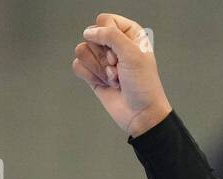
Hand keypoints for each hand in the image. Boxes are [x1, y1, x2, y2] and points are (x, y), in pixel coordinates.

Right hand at [72, 13, 171, 136]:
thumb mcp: (132, 54)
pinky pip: (78, 65)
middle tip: (119, 68)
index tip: (120, 52)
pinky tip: (106, 84)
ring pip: (82, 50)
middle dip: (104, 55)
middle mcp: (115, 45)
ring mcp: (102, 59)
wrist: (141, 114)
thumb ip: (110, 35)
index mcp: (129, 35)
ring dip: (99, 68)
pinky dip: (91, 76)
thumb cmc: (144, 86)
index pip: (105, 20)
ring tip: (115, 78)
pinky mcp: (93, 73)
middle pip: (91, 35)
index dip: (108, 35)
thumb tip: (89, 32)